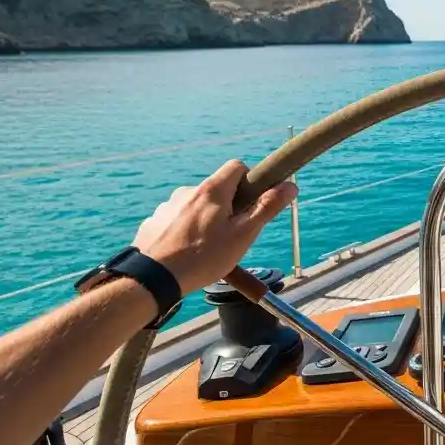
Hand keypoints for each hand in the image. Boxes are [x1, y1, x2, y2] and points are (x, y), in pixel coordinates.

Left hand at [132, 160, 297, 293]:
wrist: (154, 278)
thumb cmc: (204, 257)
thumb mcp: (243, 235)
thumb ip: (267, 208)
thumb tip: (290, 186)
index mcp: (212, 190)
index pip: (237, 167)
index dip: (250, 181)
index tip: (250, 204)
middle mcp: (188, 191)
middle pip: (216, 189)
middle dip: (227, 207)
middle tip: (230, 235)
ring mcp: (168, 206)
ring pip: (196, 206)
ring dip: (205, 220)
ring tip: (205, 250)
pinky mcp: (154, 222)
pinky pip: (176, 219)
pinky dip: (184, 231)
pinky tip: (184, 252)